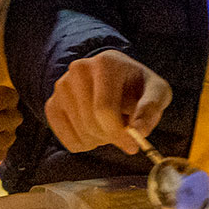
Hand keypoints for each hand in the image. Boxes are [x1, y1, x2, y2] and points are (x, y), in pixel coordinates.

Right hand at [45, 49, 171, 155]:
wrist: (117, 79)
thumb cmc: (138, 87)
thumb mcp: (157, 92)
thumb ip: (151, 109)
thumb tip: (139, 133)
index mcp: (105, 63)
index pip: (104, 109)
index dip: (118, 133)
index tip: (132, 146)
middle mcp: (78, 69)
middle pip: (90, 122)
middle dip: (110, 137)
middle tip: (122, 134)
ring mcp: (62, 86)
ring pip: (80, 132)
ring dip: (99, 140)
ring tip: (109, 126)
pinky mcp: (52, 103)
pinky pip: (65, 138)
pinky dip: (83, 144)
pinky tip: (94, 132)